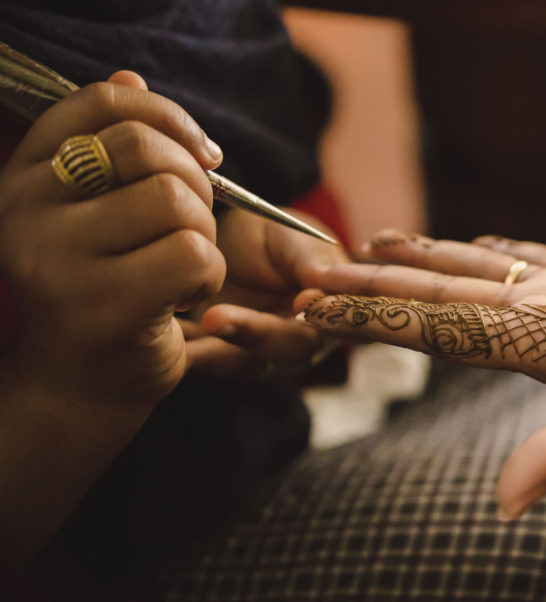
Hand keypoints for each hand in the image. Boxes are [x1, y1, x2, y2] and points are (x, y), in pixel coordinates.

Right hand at [0, 70, 223, 412]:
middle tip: (195, 222)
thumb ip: (109, 146)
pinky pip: (194, 256)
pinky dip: (209, 276)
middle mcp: (26, 209)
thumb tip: (131, 73)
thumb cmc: (102, 288)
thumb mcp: (94, 211)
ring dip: (204, 235)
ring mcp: (59, 259)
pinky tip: (183, 296)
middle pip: (147, 150)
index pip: (102, 102)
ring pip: (176, 203)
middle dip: (196, 183)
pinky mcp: (102, 305)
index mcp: (25, 174)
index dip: (169, 116)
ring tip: (184, 265)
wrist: (80, 384)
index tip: (204, 157)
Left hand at [183, 205, 348, 378]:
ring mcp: (256, 355)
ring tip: (179, 333)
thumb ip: (308, 261)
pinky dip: (180, 351)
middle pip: (284, 348)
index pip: (334, 320)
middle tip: (217, 318)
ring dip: (211, 351)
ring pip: (240, 361)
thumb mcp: (295, 240)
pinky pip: (199, 359)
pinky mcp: (216, 356)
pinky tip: (156, 337)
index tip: (302, 300)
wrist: (236, 249)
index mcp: (328, 313)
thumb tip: (321, 280)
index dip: (322, 315)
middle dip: (252, 333)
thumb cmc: (278, 242)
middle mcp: (296, 342)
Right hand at [298, 230, 545, 519]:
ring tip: (376, 244)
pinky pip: (531, 256)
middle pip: (447, 287)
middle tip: (313, 274)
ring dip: (424, 257)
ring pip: (483, 264)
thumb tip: (506, 501)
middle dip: (376, 283)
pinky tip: (475, 243)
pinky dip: (487, 250)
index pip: (441, 323)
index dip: (373, 316)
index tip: (314, 306)